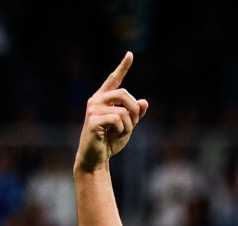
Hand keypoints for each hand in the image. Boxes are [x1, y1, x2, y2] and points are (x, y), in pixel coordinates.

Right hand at [74, 52, 149, 173]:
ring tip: (120, 133)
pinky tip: (113, 136)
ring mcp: (93, 110)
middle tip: (134, 124)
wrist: (96, 159)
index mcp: (103, 99)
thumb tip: (144, 101)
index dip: (123, 67)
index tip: (130, 54)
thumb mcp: (127, 126)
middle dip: (134, 110)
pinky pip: (118, 119)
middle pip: (124, 93)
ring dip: (129, 124)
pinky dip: (122, 130)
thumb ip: (135, 113)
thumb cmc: (109, 142)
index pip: (114, 79)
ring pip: (123, 109)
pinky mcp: (93, 120)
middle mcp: (96, 101)